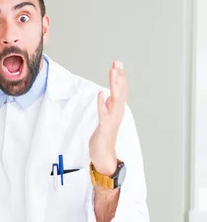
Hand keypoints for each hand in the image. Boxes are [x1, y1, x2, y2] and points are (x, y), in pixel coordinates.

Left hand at [89, 61, 127, 176]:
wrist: (104, 158)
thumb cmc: (103, 139)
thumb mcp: (104, 119)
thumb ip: (105, 107)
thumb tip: (104, 95)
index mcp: (116, 111)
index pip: (120, 91)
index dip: (119, 77)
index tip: (117, 64)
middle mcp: (117, 114)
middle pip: (120, 92)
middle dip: (118, 77)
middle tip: (117, 62)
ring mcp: (112, 121)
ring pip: (115, 100)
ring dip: (114, 86)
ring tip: (113, 73)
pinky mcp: (105, 128)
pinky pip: (104, 114)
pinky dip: (102, 104)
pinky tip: (100, 94)